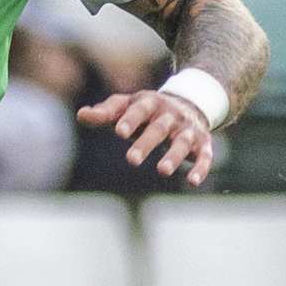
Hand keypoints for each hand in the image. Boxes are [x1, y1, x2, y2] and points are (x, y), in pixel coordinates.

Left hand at [79, 84, 218, 183]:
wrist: (188, 103)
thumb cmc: (146, 111)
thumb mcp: (125, 107)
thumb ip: (105, 112)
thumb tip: (81, 115)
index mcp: (150, 103)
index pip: (139, 110)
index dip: (130, 119)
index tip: (119, 132)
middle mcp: (171, 115)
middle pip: (158, 128)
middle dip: (146, 143)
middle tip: (131, 160)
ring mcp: (188, 128)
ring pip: (182, 142)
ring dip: (174, 156)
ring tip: (162, 171)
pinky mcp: (202, 143)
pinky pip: (205, 155)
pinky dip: (200, 167)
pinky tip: (193, 182)